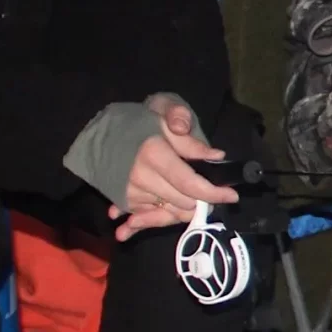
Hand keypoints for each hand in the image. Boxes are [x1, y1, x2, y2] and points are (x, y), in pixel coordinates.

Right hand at [109, 95, 239, 241]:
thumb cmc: (139, 119)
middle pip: (182, 203)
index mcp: (154, 154)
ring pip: (169, 214)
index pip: (190, 184)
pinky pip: (149, 218)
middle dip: (201, 201)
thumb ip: (190, 134)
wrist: (99, 129)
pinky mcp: (124, 201)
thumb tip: (216, 156)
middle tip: (209, 192)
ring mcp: (130, 192)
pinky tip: (164, 220)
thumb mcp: (165, 111)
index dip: (213, 193)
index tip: (231, 195)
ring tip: (193, 200)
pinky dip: (159, 219)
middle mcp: (140, 177)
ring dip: (184, 210)